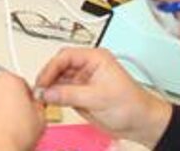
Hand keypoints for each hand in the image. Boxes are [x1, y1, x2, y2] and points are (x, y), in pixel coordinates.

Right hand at [35, 48, 172, 146]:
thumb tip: (48, 92)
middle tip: (39, 91)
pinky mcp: (79, 95)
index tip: (43, 82)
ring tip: (41, 99)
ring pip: (57, 80)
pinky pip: (61, 94)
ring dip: (49, 89)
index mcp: (95, 58)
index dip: (51, 68)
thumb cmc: (131, 104)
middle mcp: (87, 68)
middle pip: (58, 67)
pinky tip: (48, 104)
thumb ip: (71, 94)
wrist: (140, 123)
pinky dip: (53, 98)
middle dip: (48, 78)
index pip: (65, 56)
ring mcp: (82, 82)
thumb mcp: (98, 97)